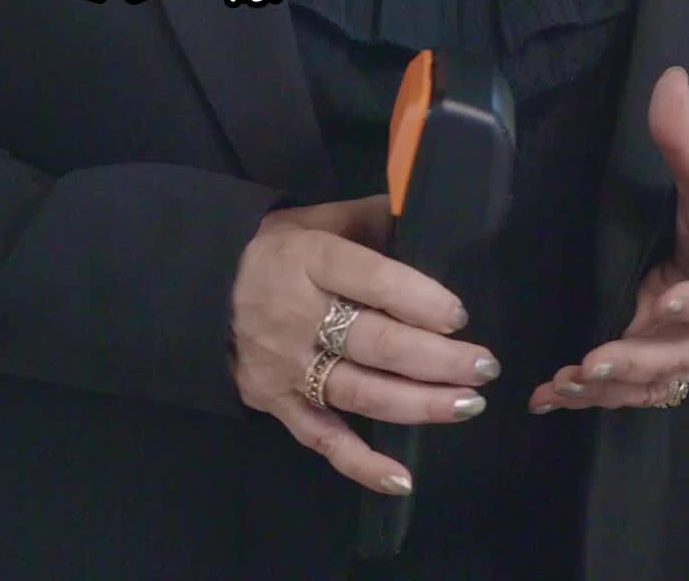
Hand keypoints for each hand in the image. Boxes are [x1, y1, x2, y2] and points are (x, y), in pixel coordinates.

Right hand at [229, 194, 499, 495]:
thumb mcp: (316, 218)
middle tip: (484, 367)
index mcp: (308, 258)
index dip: (420, 299)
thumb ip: (370, 218)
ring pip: (361, 393)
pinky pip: (322, 438)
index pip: (372, 280)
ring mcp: (285, 365)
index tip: (459, 315)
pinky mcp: (274, 402)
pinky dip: (362, 463)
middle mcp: (296, 314)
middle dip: (437, 359)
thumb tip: (427, 211)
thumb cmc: (275, 247)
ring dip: (419, 404)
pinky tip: (403, 478)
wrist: (204, 285)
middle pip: (376, 343)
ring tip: (468, 404)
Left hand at [529, 66, 688, 413]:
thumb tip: (669, 79)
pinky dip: (591, 396)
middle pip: (682, 353)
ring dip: (610, 386)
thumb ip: (685, 140)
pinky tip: (548, 396)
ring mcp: (682, 350)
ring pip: (651, 380)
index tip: (668, 300)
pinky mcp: (655, 363)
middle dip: (641, 357)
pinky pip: (628, 388)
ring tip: (565, 381)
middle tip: (595, 360)